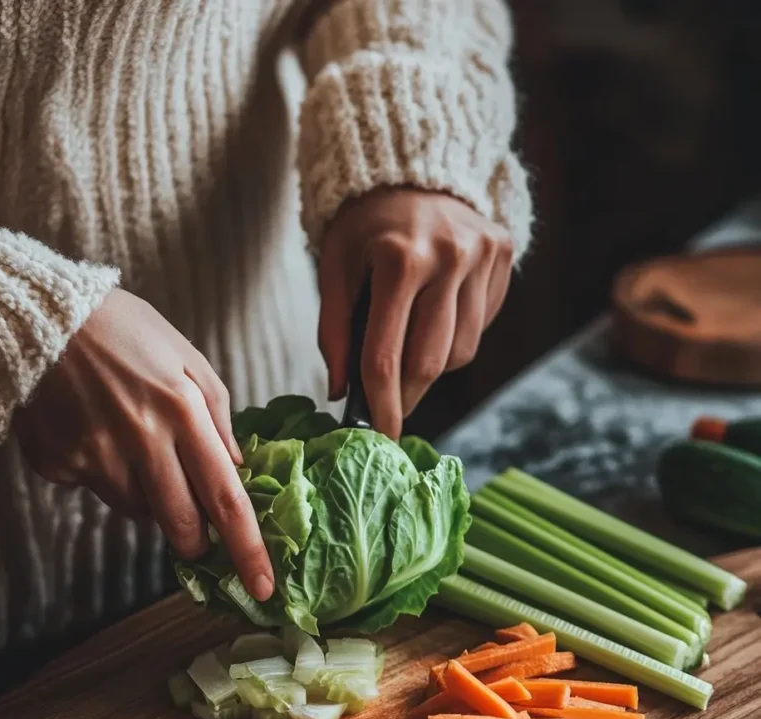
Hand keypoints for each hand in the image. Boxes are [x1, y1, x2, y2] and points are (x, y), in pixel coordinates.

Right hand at [14, 289, 274, 601]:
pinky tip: (95, 434)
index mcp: (183, 411)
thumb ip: (219, 415)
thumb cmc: (124, 331)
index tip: (263, 587)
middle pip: (181, 524)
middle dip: (196, 542)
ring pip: (137, 510)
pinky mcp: (59, 463)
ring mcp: (97, 455)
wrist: (43, 316)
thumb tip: (237, 469)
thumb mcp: (187, 359)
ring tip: (133, 444)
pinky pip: (94, 490)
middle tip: (198, 537)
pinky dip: (103, 473)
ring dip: (148, 495)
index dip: (248, 548)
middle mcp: (142, 439)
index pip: (226, 497)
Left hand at [318, 188, 512, 437]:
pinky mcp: (503, 254)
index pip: (387, 355)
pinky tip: (437, 316)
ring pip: (462, 350)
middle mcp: (449, 256)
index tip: (380, 436)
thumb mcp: (334, 266)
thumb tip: (340, 391)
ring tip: (410, 348)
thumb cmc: (365, 223)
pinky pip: (482, 324)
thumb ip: (333, 331)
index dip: (382, 404)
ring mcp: (483, 255)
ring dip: (433, 366)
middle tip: (390, 409)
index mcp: (399, 259)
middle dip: (407, 395)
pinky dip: (456, 336)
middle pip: (431, 361)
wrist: (413, 163)